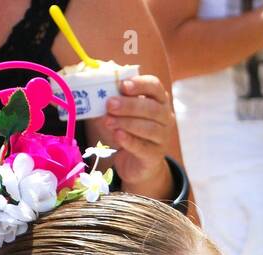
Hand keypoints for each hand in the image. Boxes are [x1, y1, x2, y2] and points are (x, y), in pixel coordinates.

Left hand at [94, 75, 176, 195]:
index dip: (140, 84)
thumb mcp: (121, 112)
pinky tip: (117, 135)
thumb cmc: (127, 130)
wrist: (134, 162)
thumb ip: (114, 99)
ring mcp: (162, 138)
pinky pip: (143, 147)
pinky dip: (129, 140)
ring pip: (149, 128)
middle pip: (152, 108)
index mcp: (159, 100)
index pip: (155, 86)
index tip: (123, 85)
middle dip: (129, 105)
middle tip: (110, 104)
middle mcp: (166, 117)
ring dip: (126, 123)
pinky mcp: (155, 156)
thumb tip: (97, 89)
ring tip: (108, 121)